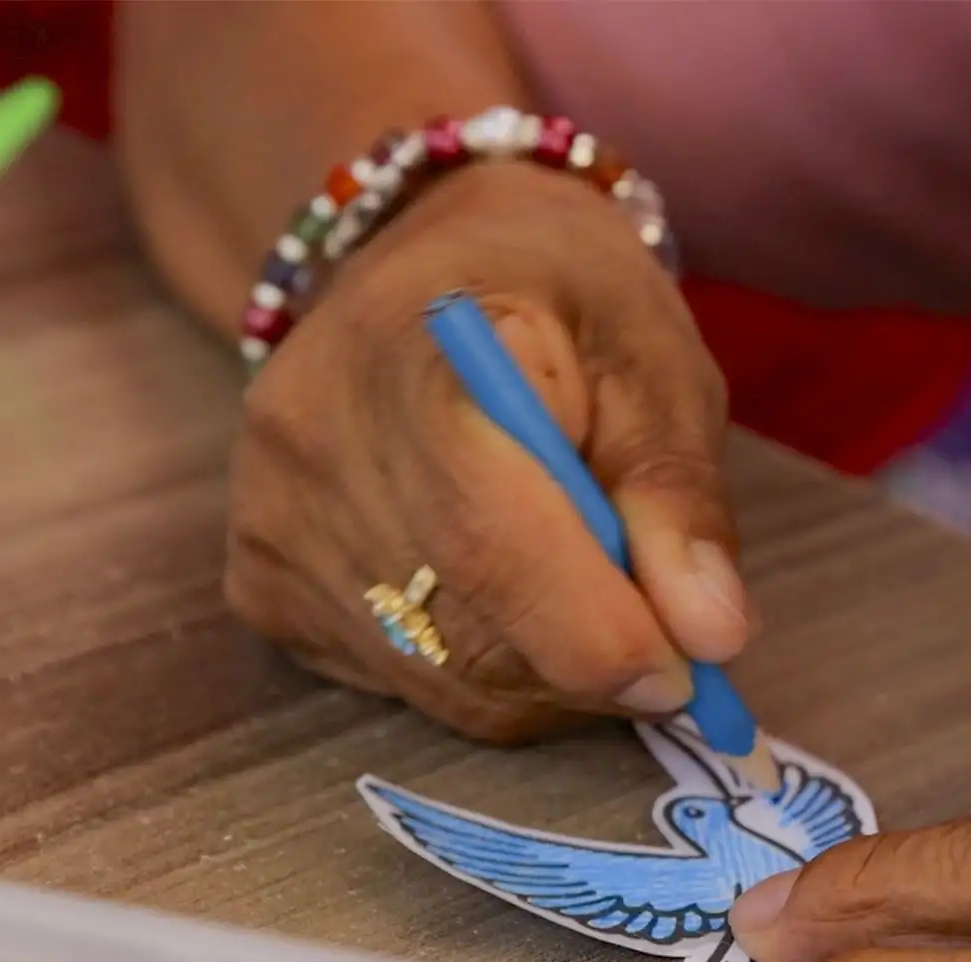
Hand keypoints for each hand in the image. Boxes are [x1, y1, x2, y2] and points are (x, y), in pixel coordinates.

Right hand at [226, 160, 749, 740]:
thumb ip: (678, 496)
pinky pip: (404, 686)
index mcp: (415, 356)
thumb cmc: (564, 299)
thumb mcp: (655, 359)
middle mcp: (311, 447)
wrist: (425, 266)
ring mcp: (270, 526)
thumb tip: (710, 636)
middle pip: (469, 636)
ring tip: (593, 593)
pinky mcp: (260, 589)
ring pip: (443, 684)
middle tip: (670, 636)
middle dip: (592, 664)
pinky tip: (512, 596)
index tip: (687, 675)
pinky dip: (489, 676)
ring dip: (548, 678)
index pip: (491, 541)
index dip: (596, 634)